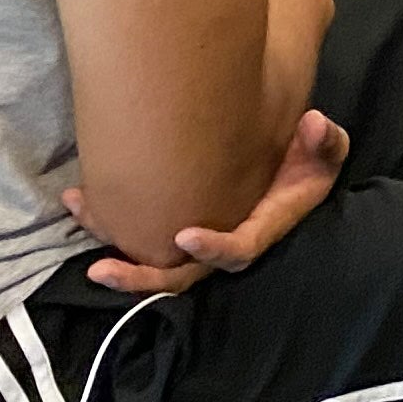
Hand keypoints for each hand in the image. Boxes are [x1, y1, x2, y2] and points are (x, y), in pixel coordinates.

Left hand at [67, 109, 347, 294]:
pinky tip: (78, 197)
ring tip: (77, 212)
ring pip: (153, 259)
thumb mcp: (324, 145)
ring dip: (112, 244)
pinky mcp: (176, 222)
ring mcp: (198, 236)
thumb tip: (314, 124)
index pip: (238, 251)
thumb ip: (325, 140)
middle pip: (182, 275)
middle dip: (142, 277)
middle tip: (102, 270)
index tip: (184, 236)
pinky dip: (109, 221)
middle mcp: (225, 241)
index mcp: (262, 227)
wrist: (282, 152)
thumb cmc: (306, 153)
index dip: (212, 249)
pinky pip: (141, 234)